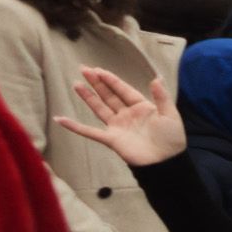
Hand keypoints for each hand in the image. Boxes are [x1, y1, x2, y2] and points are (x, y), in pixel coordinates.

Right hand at [57, 66, 186, 165]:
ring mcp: (118, 126)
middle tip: (83, 69)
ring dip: (88, 97)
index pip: (123, 89)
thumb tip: (157, 77)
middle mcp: (127, 114)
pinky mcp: (111, 139)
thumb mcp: (170, 115)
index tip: (98, 69)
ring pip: (99, 108)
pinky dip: (74, 126)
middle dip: (97, 82)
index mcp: (142, 106)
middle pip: (109, 95)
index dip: (111, 79)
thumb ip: (162, 97)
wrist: (165, 162)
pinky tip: (61, 119)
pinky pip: (89, 132)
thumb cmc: (171, 139)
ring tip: (76, 84)